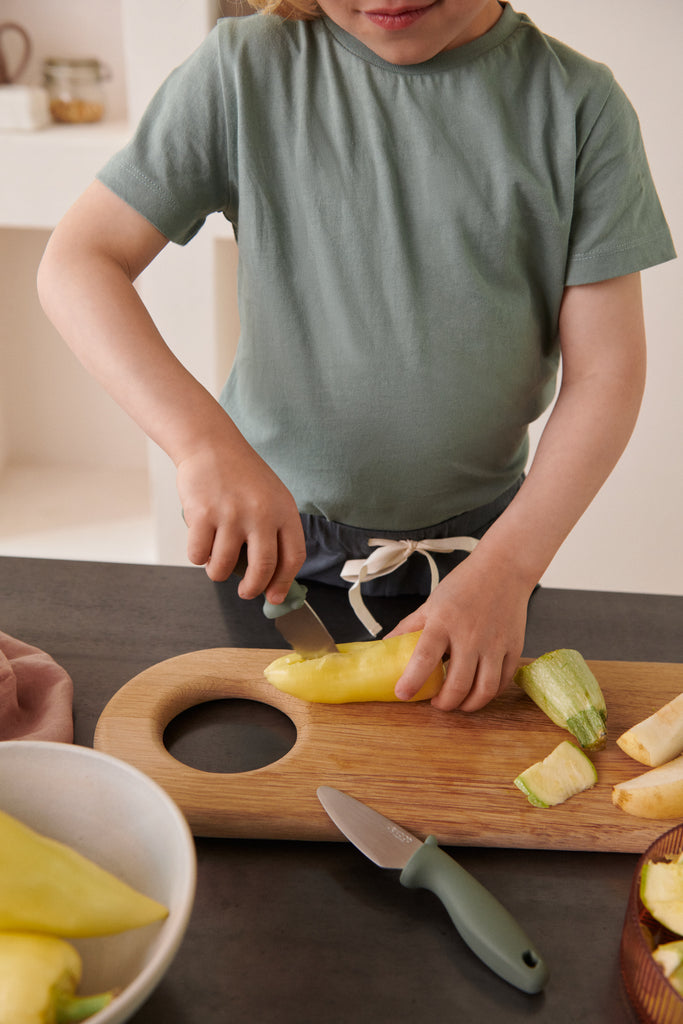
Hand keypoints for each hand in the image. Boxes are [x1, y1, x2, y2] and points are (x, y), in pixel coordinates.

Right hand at [176, 439, 305, 604]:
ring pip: (224, 567)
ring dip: (218, 572)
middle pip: (263, 568)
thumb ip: (275, 532)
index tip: (275, 596)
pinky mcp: (202, 514)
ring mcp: (231, 514)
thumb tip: (273, 577)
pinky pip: (199, 555)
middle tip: (245, 592)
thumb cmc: (241, 475)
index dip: (284, 583)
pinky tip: (202, 542)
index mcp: (284, 510)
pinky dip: (198, 557)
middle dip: (252, 589)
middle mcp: (261, 514)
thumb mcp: (271, 497)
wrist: (210, 445)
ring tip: (217, 561)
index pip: (293, 557)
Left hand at [386, 551, 532, 711]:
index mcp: (443, 622)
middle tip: (436, 703)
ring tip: (458, 703)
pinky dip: (489, 694)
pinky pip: (502, 682)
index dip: (412, 680)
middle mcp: (470, 636)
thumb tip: (386, 646)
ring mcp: (494, 644)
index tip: (402, 695)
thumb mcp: (431, 603)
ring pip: (483, 690)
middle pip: (457, 684)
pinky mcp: (513, 648)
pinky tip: (478, 691)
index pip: (425, 657)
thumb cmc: (464, 584)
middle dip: (444, 703)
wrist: (503, 568)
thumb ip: (410, 627)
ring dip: (468, 705)